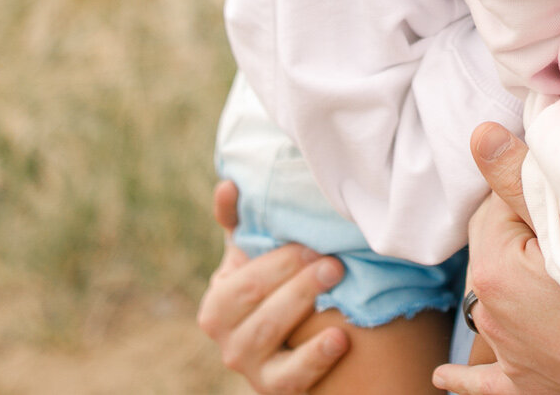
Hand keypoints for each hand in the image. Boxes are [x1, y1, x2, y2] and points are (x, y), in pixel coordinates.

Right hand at [198, 180, 350, 392]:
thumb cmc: (274, 290)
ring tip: (338, 282)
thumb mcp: (253, 259)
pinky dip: (316, 358)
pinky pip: (292, 378)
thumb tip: (228, 185)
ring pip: (270, 337)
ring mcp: (249, 367)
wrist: (294, 346)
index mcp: (218, 303)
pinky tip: (341, 338)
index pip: (242, 282)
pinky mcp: (274, 389)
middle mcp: (226, 338)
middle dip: (295, 280)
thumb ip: (240, 224)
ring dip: (305, 306)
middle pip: (256, 306)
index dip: (277, 263)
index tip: (311, 243)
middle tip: (333, 261)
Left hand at [433, 125, 559, 394]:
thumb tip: (480, 136)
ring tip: (538, 261)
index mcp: (494, 272)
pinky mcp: (528, 385)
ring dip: (512, 276)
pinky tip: (444, 376)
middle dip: (516, 226)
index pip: (493, 205)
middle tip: (559, 215)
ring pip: (496, 299)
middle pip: (493, 248)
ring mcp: (510, 355)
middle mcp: (492, 317)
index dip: (524, 188)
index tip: (557, 185)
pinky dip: (467, 376)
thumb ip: (521, 180)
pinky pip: (485, 381)